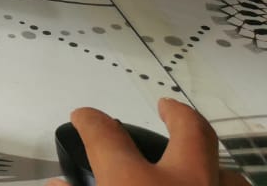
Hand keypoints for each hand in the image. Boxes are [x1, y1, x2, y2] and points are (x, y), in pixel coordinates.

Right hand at [46, 98, 249, 185]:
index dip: (91, 121)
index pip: (105, 137)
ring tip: (205, 162)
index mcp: (135, 183)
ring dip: (215, 164)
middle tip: (167, 106)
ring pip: (228, 174)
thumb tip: (54, 183)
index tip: (84, 114)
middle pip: (191, 135)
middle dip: (178, 116)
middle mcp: (185, 184)